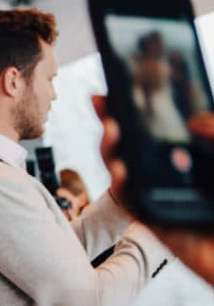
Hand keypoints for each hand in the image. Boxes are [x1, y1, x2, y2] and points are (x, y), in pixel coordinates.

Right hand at [94, 96, 213, 284]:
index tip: (128, 80)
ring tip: (112, 128)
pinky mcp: (160, 225)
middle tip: (103, 100)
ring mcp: (167, 198)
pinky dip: (121, 187)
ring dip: (112, 149)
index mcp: (202, 156)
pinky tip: (120, 169)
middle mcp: (181, 174)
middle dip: (116, 120)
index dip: (145, 102)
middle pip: (139, 142)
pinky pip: (133, 204)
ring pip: (127, 170)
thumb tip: (192, 120)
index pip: (167, 124)